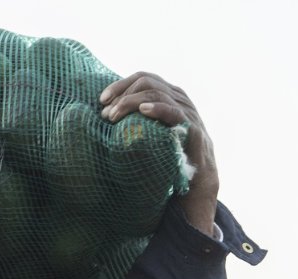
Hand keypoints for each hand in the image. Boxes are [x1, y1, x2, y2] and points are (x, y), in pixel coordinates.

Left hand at [100, 72, 218, 236]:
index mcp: (168, 96)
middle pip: (147, 81)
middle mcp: (179, 99)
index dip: (120, 85)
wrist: (196, 181)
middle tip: (106, 114)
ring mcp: (187, 112)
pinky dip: (157, 108)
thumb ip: (134, 121)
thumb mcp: (149, 133)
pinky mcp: (192, 128)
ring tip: (114, 116)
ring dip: (131, 102)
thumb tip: (103, 117)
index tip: (101, 100)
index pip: (143, 78)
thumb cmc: (167, 157)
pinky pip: (174, 112)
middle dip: (122, 95)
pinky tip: (143, 111)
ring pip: (157, 93)